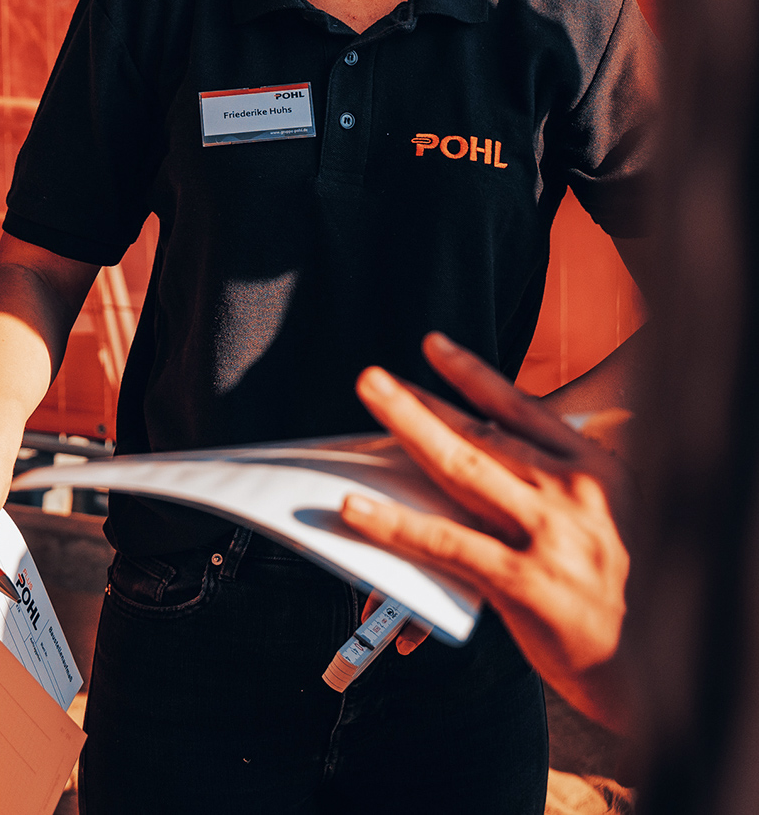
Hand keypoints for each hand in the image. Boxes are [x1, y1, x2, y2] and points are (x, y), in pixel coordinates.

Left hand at [340, 332, 636, 731]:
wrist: (657, 668)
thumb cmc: (626, 589)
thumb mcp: (614, 516)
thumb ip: (566, 479)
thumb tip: (501, 445)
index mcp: (595, 467)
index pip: (521, 408)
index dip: (472, 374)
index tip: (432, 346)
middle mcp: (571, 490)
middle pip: (480, 432)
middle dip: (421, 401)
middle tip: (372, 378)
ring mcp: (548, 534)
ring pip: (460, 468)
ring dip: (407, 429)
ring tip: (368, 405)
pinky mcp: (524, 583)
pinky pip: (447, 544)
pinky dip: (397, 523)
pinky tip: (358, 508)